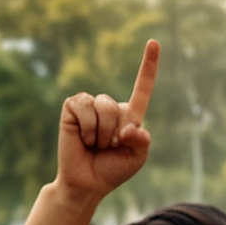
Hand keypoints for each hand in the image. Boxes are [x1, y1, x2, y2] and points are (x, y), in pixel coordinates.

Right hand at [55, 40, 157, 200]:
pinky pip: (84, 108)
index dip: (149, 66)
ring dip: (101, 132)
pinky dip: (86, 128)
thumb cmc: (113, 169)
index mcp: (130, 116)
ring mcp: (90, 105)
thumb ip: (142, 141)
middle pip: (119, 107)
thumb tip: (130, 128)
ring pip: (103, 106)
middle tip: (107, 147)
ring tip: (95, 144)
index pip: (142, 88)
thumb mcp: (137, 158)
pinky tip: (82, 137)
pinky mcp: (71, 107)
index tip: (154, 42)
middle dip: (116, 133)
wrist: (88, 181)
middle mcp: (110, 106)